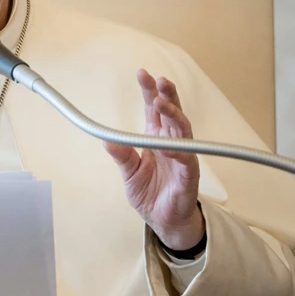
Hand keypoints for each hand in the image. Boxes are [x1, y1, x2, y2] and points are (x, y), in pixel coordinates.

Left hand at [102, 69, 203, 250]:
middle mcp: (170, 142)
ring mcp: (182, 156)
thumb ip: (122, 156)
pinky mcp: (189, 173)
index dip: (149, 92)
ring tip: (162, 102)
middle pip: (171, 112)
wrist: (164, 222)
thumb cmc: (151, 195)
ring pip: (181, 129)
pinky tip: (169, 144)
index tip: (142, 74)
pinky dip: (178, 149)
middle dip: (166, 94)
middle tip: (159, 80)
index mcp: (155, 138)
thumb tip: (106, 141)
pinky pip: (186, 157)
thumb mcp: (129, 174)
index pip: (153, 110)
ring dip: (173, 114)